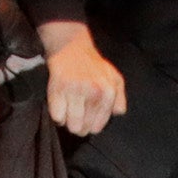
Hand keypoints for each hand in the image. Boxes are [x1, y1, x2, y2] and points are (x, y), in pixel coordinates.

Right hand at [38, 20, 126, 135]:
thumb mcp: (114, 78)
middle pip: (83, 128)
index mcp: (108, 92)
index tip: (86, 120)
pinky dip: (57, 114)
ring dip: (68, 122)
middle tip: (77, 115)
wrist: (72, 48)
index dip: (90, 126)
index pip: (97, 126)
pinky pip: (57, 117)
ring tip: (69, 112)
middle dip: (79, 126)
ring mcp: (75, 91)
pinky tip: (61, 106)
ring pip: (71, 125)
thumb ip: (119, 99)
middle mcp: (93, 93)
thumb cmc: (93, 65)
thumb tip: (117, 113)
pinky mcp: (58, 89)